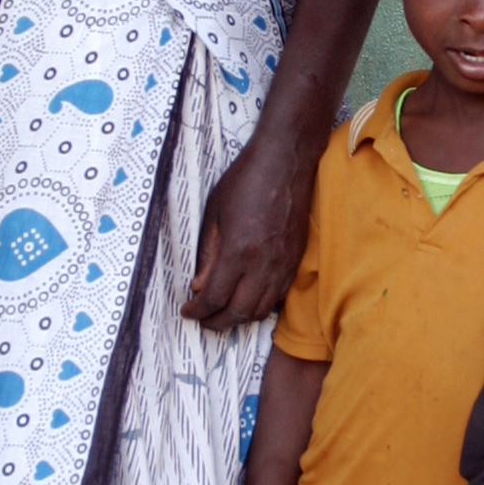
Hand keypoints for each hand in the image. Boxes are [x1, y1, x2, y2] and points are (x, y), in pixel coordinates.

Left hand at [182, 124, 314, 330]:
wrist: (286, 162)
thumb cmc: (246, 180)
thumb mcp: (214, 212)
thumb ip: (208, 253)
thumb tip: (199, 286)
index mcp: (238, 251)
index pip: (215, 298)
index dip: (198, 311)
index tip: (187, 311)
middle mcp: (263, 264)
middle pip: (239, 312)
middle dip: (217, 322)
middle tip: (202, 319)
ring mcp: (284, 264)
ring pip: (262, 310)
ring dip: (240, 318)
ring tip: (223, 313)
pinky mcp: (296, 259)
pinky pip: (279, 296)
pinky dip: (261, 306)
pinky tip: (248, 298)